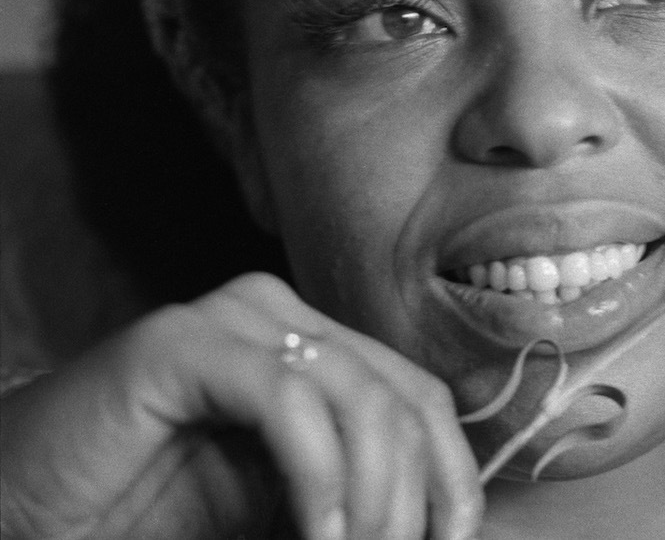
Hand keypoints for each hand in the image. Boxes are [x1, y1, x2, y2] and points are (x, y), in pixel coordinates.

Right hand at [0, 272, 482, 539]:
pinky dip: (320, 475)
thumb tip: (438, 531)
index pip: (418, 397)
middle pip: (400, 398)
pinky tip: (322, 532)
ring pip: (358, 396)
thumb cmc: (150, 518)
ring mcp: (232, 319)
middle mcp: (281, 317)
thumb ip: (350, 498)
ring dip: (374, 497)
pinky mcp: (180, 342)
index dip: (451, 475)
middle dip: (413, 499)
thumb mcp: (281, 511)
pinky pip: (286, 397)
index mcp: (313, 347)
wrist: (23, 513)